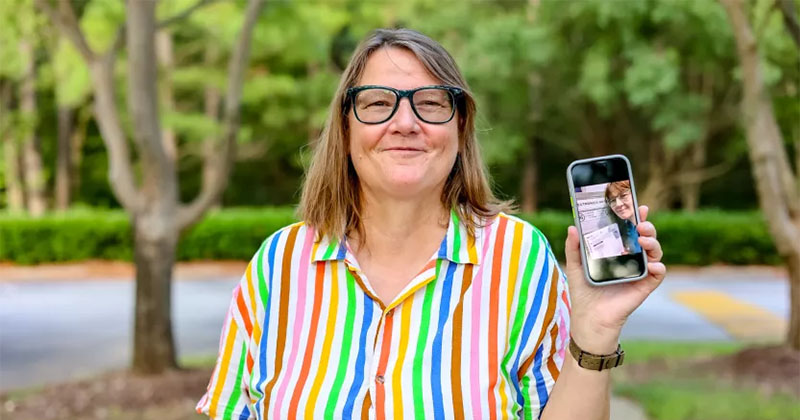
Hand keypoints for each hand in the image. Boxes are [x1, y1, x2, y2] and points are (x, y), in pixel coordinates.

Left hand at [564, 205, 665, 353]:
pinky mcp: (644, 287)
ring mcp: (640, 272)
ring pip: (655, 252)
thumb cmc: (583, 292)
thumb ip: (574, 247)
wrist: (589, 319)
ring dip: (653, 243)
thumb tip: (572, 227)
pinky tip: (653, 264)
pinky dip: (659, 268)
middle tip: (640, 224)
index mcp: (617, 251)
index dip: (636, 217)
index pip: (629, 230)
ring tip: (643, 239)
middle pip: (645, 238)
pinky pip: (658, 275)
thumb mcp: (575, 266)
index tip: (637, 205)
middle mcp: (631, 259)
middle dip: (647, 227)